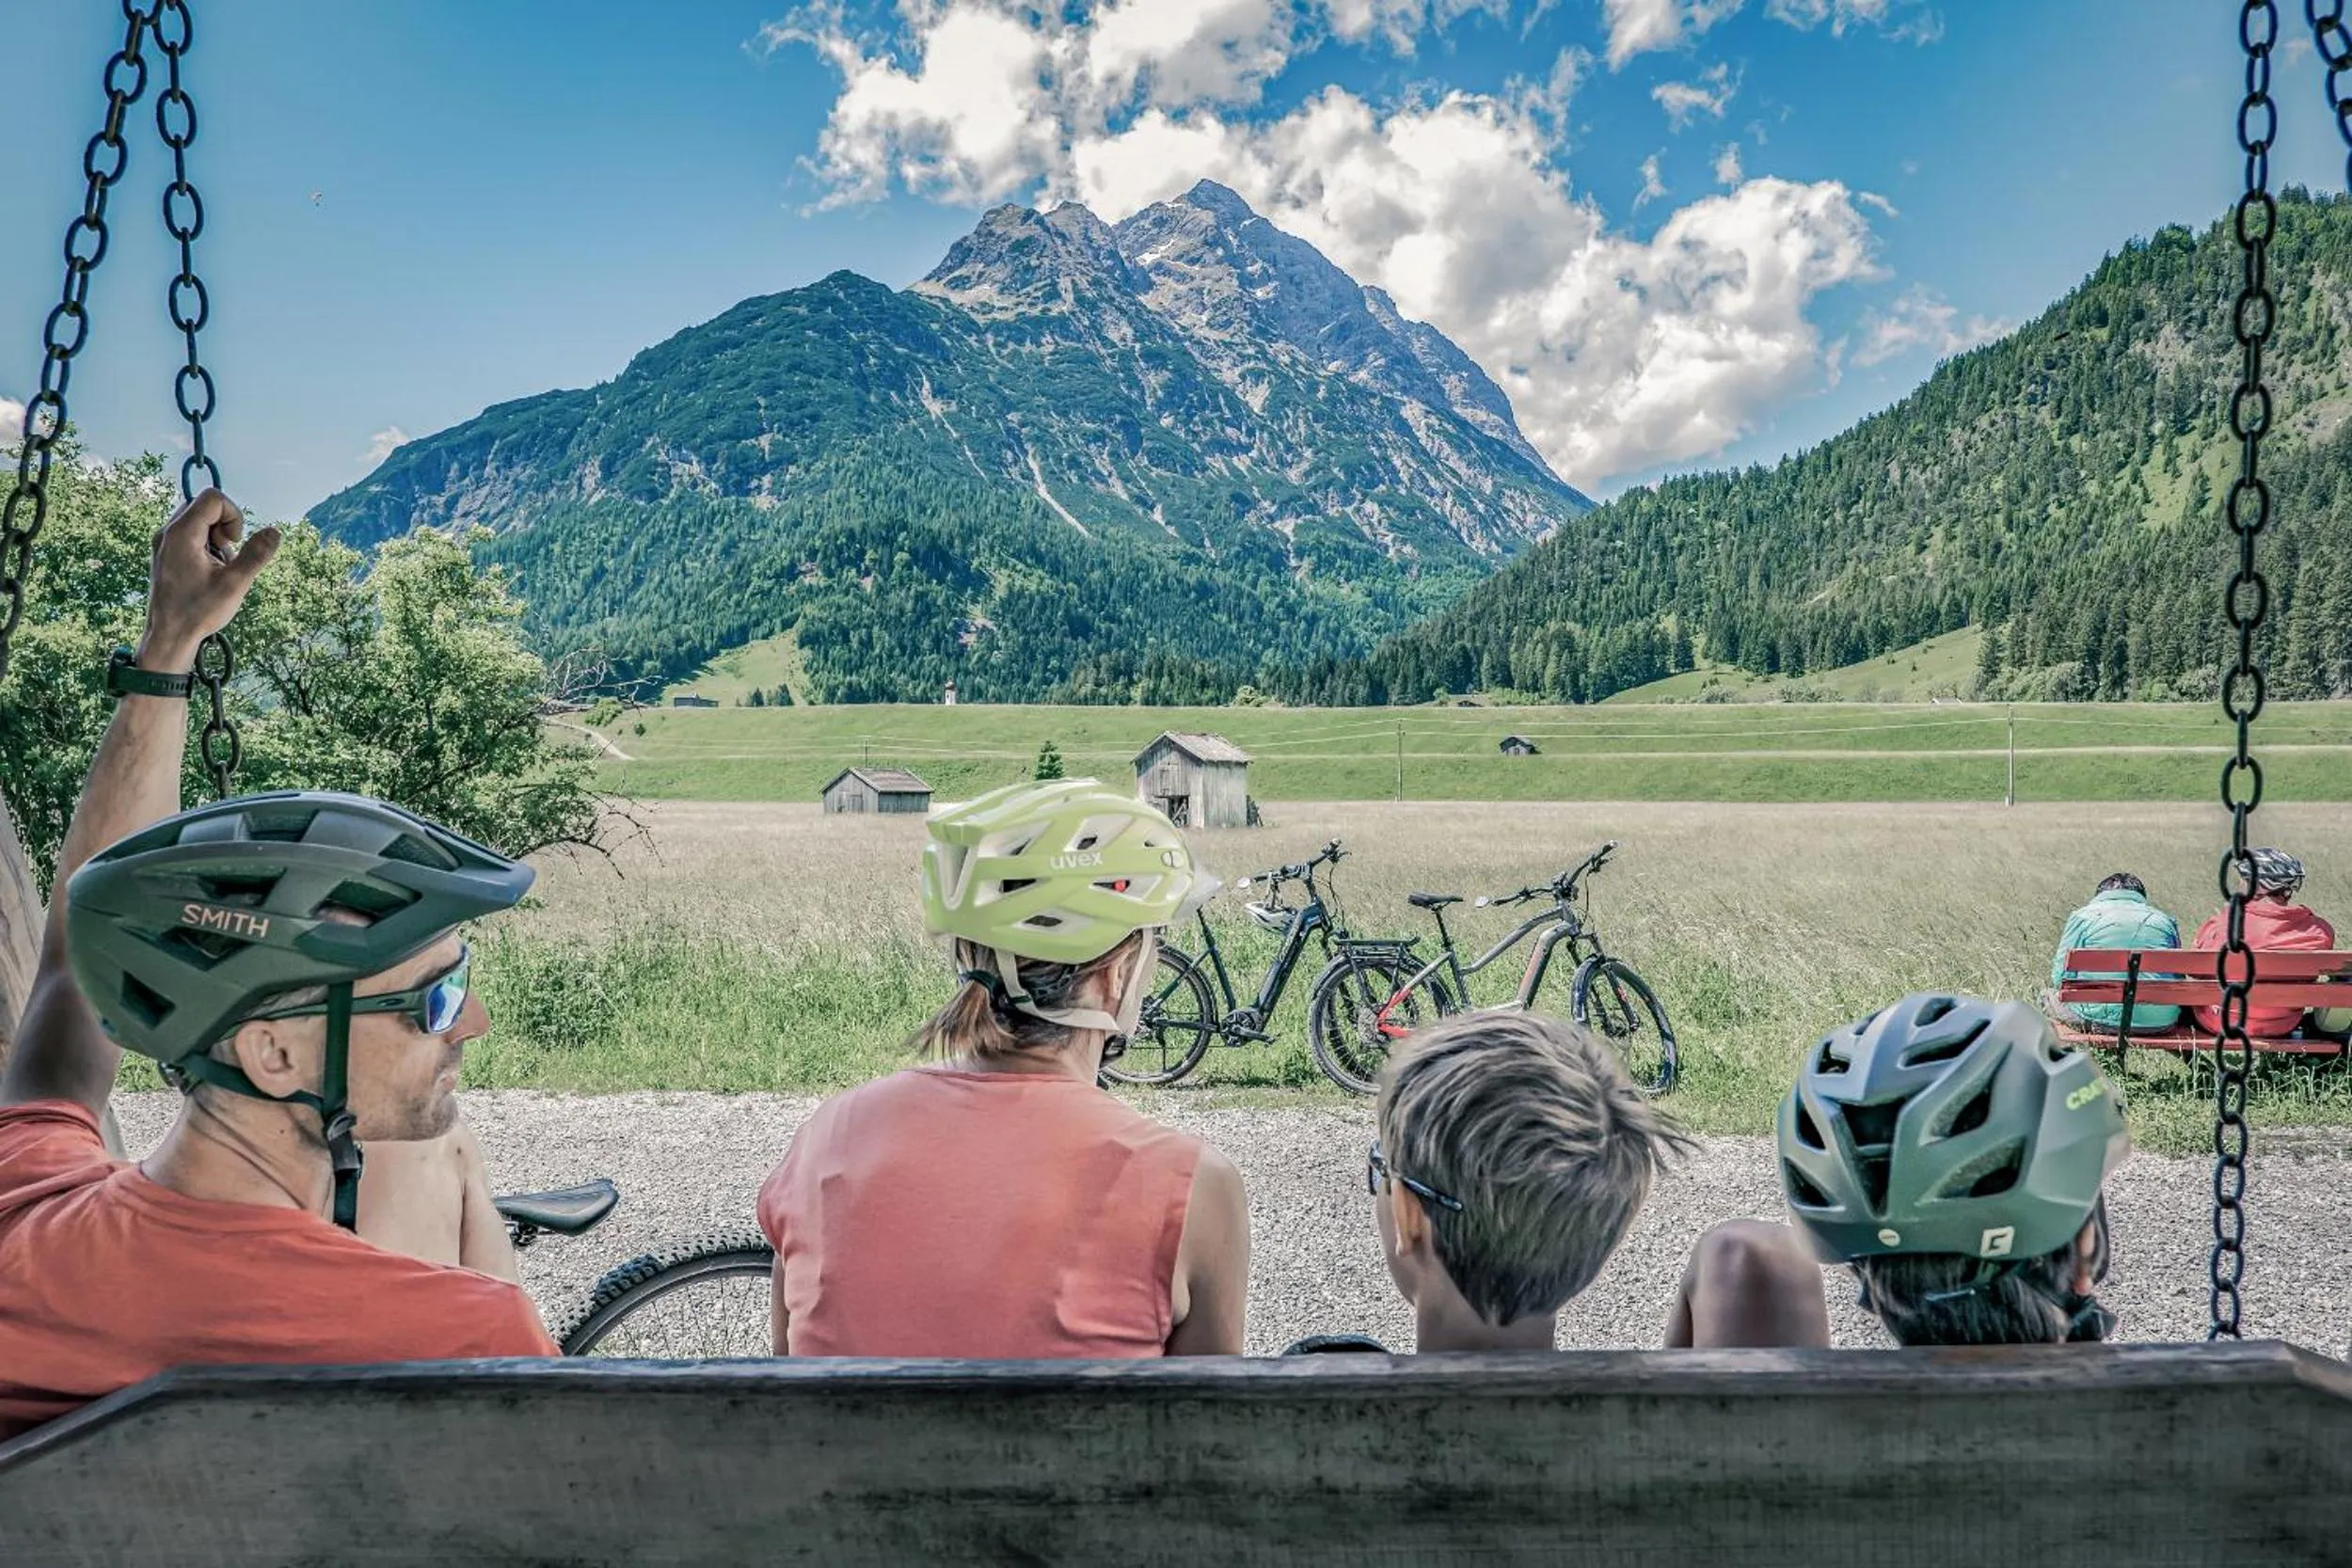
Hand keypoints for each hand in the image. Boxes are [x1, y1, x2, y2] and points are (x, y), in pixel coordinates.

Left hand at [135, 488, 280, 673]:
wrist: (168, 635)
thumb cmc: (199, 612)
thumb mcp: (235, 584)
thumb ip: (256, 555)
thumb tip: (275, 531)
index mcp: (182, 533)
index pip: (213, 498)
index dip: (233, 516)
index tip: (234, 544)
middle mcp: (167, 532)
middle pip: (204, 506)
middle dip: (224, 525)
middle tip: (226, 556)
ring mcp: (163, 542)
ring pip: (197, 519)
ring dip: (215, 536)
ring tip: (217, 567)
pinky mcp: (164, 553)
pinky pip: (189, 533)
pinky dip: (204, 544)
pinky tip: (207, 571)